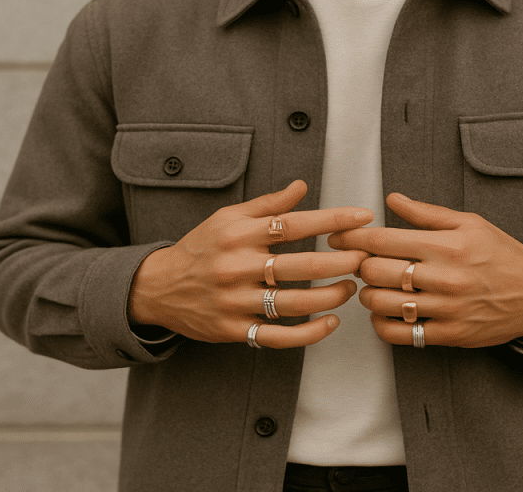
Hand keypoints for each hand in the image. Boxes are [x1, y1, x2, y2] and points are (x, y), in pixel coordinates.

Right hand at [129, 180, 371, 346]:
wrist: (157, 288)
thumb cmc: (200, 248)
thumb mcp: (227, 218)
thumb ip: (267, 205)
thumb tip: (302, 186)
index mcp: (239, 234)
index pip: (294, 224)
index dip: (333, 219)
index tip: (363, 216)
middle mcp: (237, 267)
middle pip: (301, 267)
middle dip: (342, 262)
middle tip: (365, 258)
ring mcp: (235, 302)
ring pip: (295, 303)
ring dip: (332, 297)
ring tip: (351, 287)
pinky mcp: (234, 330)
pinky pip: (279, 336)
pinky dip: (310, 333)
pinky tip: (331, 322)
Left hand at [328, 193, 522, 348]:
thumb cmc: (503, 255)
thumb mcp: (470, 223)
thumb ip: (427, 213)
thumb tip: (392, 199)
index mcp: (447, 245)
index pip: (382, 240)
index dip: (352, 238)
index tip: (338, 237)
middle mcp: (444, 277)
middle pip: (375, 271)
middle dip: (358, 265)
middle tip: (358, 262)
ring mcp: (446, 309)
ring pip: (382, 303)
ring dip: (367, 294)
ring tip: (372, 286)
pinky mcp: (449, 334)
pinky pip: (399, 333)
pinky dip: (382, 323)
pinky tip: (385, 312)